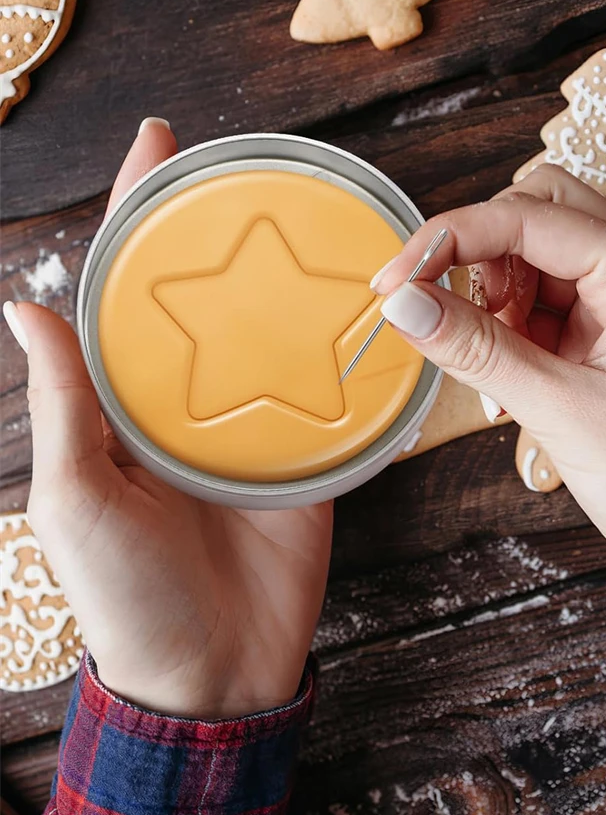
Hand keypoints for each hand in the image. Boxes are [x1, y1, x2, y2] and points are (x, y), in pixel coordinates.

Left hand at [6, 120, 332, 718]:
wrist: (211, 671)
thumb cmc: (125, 594)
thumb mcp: (75, 498)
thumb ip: (64, 405)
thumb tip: (23, 305)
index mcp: (125, 401)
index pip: (130, 287)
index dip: (136, 213)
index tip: (157, 143)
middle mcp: (187, 398)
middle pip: (204, 290)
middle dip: (216, 221)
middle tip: (243, 158)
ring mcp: (250, 423)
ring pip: (267, 329)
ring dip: (284, 272)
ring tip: (310, 210)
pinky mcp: (304, 454)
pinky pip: (324, 389)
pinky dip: (339, 347)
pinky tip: (362, 303)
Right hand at [374, 164, 605, 657]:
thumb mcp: (562, 411)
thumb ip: (477, 348)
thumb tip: (404, 303)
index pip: (529, 216)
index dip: (452, 237)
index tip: (394, 276)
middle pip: (534, 212)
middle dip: (473, 250)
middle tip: (425, 299)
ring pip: (530, 255)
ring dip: (486, 290)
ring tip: (477, 349)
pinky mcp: (601, 334)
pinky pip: (535, 301)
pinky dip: (501, 322)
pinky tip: (496, 362)